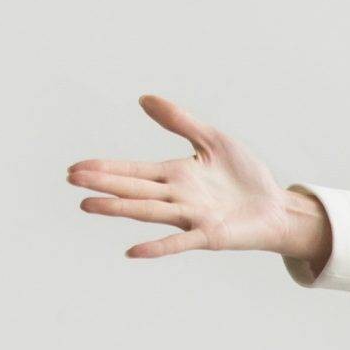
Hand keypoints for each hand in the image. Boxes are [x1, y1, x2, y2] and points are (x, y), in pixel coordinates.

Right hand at [66, 95, 317, 261]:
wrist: (277, 207)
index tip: (76, 168)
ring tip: (89, 205)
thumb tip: (144, 98)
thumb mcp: (213, 140)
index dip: (105, 169)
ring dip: (119, 208)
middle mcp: (177, 197)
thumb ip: (180, 121)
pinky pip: (179, 242)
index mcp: (175, 175)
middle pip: (134, 189)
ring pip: (148, 211)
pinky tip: (133, 251)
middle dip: (104, 184)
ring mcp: (191, 217)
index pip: (133, 171)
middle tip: (72, 179)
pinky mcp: (210, 235)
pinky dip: (157, 246)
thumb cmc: (245, 176)